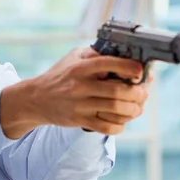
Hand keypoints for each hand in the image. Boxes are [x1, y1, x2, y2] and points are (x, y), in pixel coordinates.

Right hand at [29, 46, 150, 134]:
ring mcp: (80, 105)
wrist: (36, 99)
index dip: (128, 67)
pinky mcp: (79, 121)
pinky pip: (105, 127)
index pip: (108, 64)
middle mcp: (80, 86)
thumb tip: (122, 53)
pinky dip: (118, 126)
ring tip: (137, 108)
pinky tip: (122, 121)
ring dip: (132, 110)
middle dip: (137, 93)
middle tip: (143, 92)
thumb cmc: (59, 76)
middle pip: (116, 91)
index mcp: (80, 68)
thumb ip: (94, 53)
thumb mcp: (72, 57)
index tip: (139, 71)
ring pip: (114, 109)